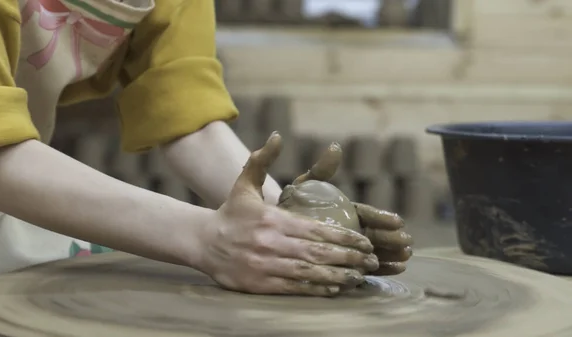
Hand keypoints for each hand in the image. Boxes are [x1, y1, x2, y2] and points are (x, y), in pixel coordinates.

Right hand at [194, 132, 378, 295]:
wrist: (203, 242)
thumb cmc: (230, 212)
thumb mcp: (244, 183)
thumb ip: (261, 160)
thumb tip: (277, 136)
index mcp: (272, 219)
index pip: (316, 230)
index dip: (344, 238)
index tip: (364, 242)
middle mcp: (270, 243)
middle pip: (317, 253)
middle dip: (348, 258)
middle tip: (370, 261)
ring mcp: (264, 265)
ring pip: (308, 273)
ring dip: (338, 276)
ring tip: (358, 277)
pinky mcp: (259, 284)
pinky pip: (293, 288)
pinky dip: (316, 289)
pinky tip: (334, 289)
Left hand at [292, 142, 412, 275]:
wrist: (272, 228)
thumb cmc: (290, 204)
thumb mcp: (304, 185)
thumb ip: (321, 170)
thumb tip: (335, 148)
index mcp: (344, 210)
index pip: (366, 214)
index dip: (382, 218)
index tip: (398, 222)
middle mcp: (348, 229)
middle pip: (374, 234)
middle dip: (391, 239)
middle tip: (406, 243)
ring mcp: (347, 247)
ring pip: (373, 251)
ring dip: (391, 254)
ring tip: (405, 257)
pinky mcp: (343, 264)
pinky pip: (364, 267)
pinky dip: (382, 269)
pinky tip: (397, 269)